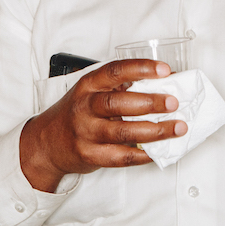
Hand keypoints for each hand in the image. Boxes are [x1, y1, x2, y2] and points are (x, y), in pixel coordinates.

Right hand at [19, 60, 186, 191]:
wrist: (47, 142)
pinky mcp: (89, 155)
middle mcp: (85, 106)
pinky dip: (142, 154)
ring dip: (154, 131)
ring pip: (122, 132)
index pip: (115, 71)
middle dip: (149, 102)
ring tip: (177, 127)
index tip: (165, 70)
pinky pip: (120, 157)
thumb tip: (168, 81)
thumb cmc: (77, 112)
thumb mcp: (93, 91)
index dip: (141, 69)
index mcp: (89, 84)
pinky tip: (157, 151)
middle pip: (117, 103)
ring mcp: (86, 132)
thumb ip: (123, 86)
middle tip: (173, 103)